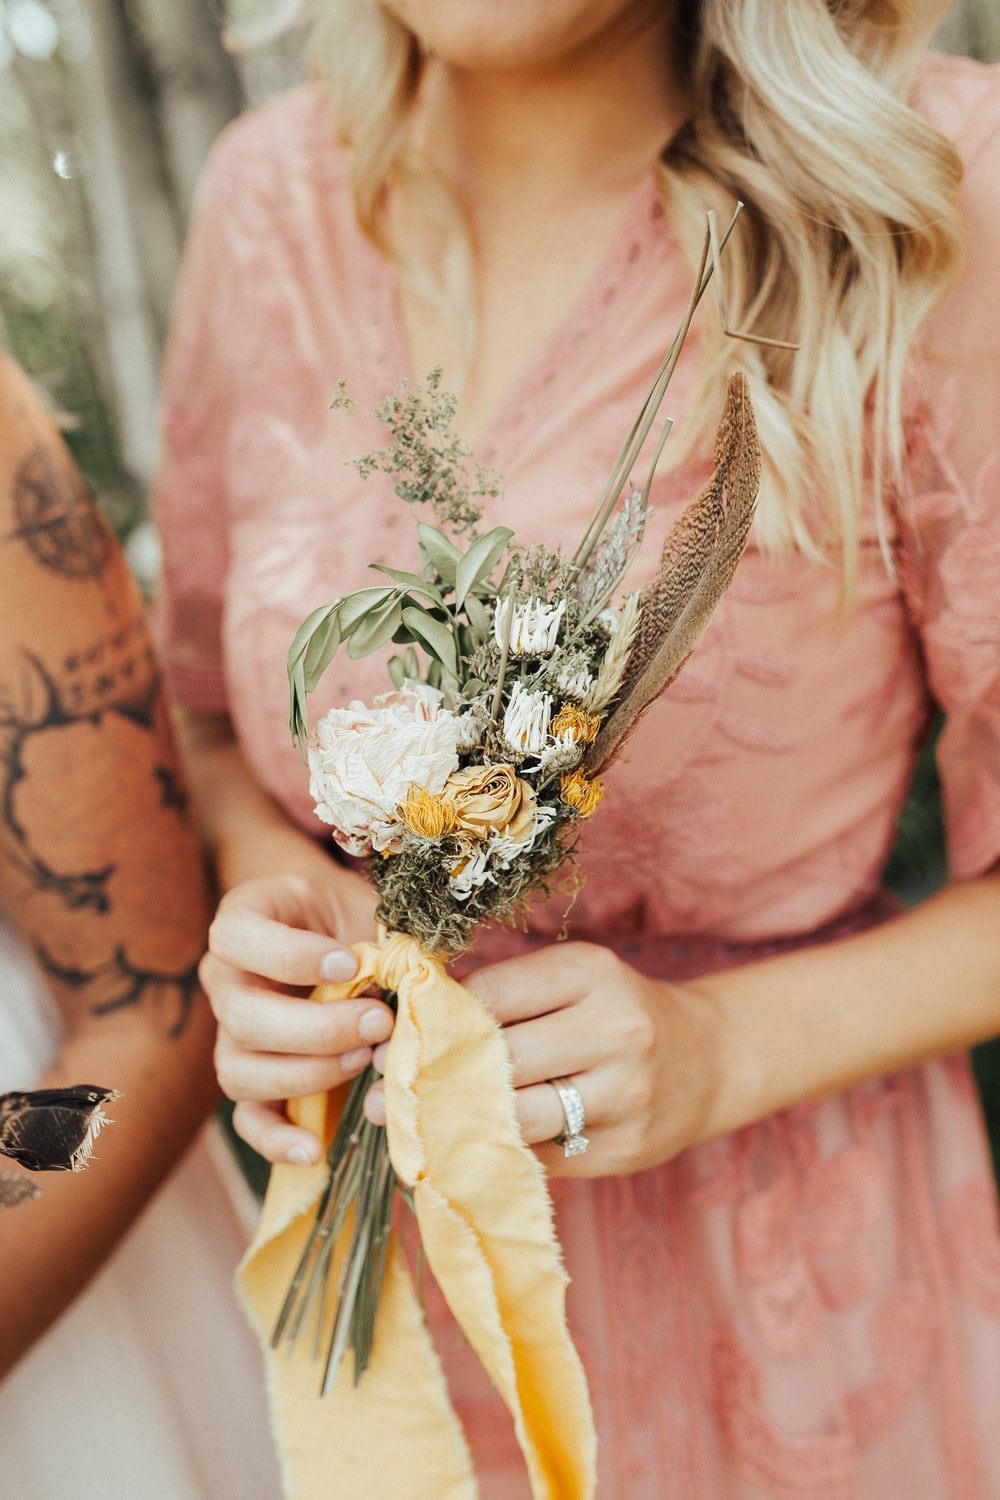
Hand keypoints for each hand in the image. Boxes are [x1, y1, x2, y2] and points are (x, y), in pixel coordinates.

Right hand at [201, 871, 393, 1165]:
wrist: (340, 934)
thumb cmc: (352, 914)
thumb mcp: (367, 907)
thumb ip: (386, 940)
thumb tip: (418, 987)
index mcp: (243, 918)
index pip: (233, 935)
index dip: (288, 956)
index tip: (348, 963)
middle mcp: (225, 978)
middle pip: (242, 1017)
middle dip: (316, 1028)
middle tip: (379, 1020)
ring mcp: (231, 1034)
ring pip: (240, 1071)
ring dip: (308, 1074)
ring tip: (364, 1060)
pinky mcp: (253, 1079)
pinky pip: (248, 1119)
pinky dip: (277, 1139)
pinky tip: (316, 1148)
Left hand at [365, 941, 722, 1175]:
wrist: (707, 1060)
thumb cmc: (617, 1011)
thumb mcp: (573, 979)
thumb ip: (503, 991)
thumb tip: (407, 1010)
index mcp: (590, 974)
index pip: (489, 997)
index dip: (432, 1019)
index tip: (391, 1035)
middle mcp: (614, 1030)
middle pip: (499, 1060)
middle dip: (434, 1076)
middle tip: (381, 1087)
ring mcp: (625, 1095)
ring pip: (516, 1118)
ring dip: (456, 1124)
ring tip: (410, 1122)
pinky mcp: (626, 1150)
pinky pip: (541, 1158)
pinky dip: (497, 1156)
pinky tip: (461, 1150)